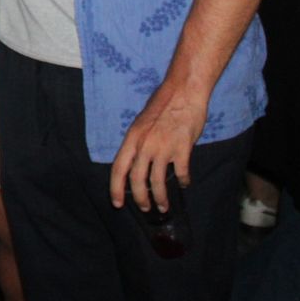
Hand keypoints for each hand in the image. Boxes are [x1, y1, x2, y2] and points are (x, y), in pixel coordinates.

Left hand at [108, 82, 208, 210]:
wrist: (183, 91)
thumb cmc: (163, 104)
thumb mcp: (142, 122)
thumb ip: (138, 142)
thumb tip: (136, 161)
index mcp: (132, 138)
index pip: (119, 168)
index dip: (116, 188)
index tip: (117, 203)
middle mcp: (145, 144)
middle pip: (137, 179)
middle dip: (140, 199)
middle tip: (145, 209)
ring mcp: (163, 147)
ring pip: (158, 182)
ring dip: (160, 198)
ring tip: (163, 206)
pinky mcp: (182, 148)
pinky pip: (181, 173)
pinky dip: (182, 181)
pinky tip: (184, 183)